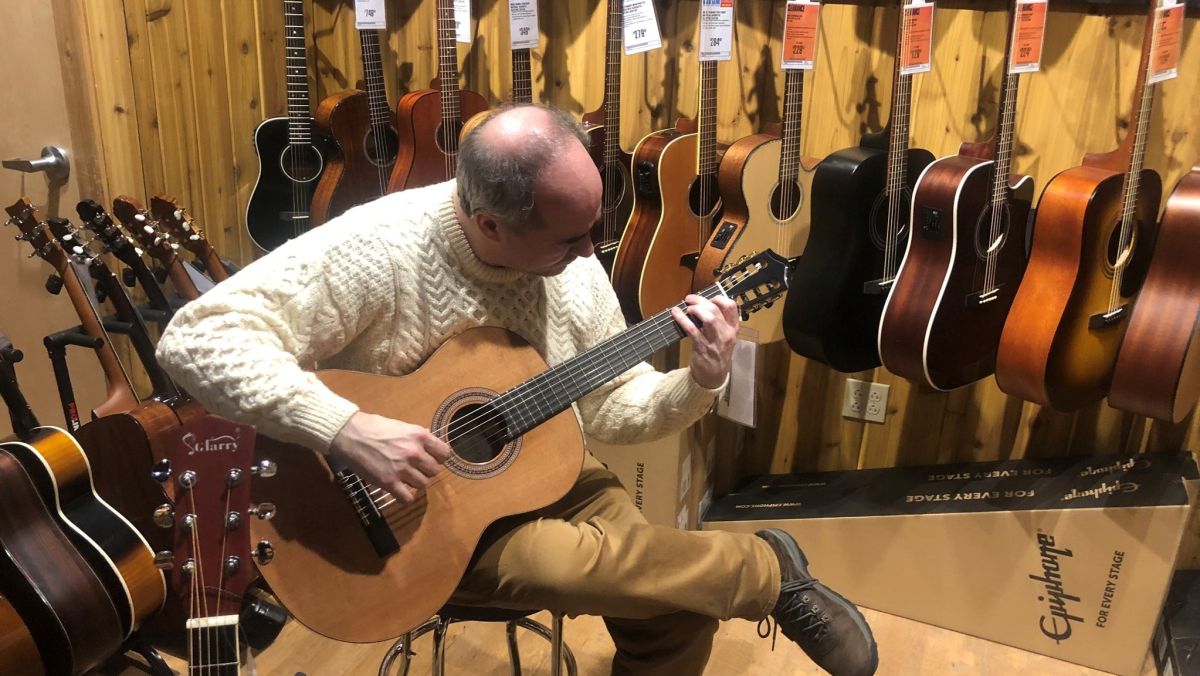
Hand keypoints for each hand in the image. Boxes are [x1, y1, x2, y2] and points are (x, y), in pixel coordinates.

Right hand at [328, 411, 452, 503]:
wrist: (350, 434)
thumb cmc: (373, 427)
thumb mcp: (401, 426)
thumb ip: (416, 436)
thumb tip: (429, 440)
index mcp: (419, 436)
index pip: (444, 453)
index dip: (438, 458)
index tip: (430, 459)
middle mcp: (414, 452)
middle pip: (435, 471)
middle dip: (425, 471)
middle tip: (414, 469)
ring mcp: (402, 468)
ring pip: (423, 484)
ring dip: (415, 483)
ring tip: (404, 478)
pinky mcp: (389, 482)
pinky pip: (408, 498)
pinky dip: (405, 497)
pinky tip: (399, 490)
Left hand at [670, 294, 738, 388]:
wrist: (714, 375)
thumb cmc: (718, 353)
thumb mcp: (725, 337)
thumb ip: (720, 322)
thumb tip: (704, 304)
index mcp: (733, 328)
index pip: (731, 306)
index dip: (718, 298)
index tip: (709, 298)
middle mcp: (726, 333)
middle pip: (715, 310)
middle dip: (700, 301)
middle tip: (690, 299)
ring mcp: (715, 341)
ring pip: (707, 318)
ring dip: (695, 309)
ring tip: (687, 308)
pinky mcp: (702, 347)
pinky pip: (692, 329)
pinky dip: (682, 319)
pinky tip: (675, 314)